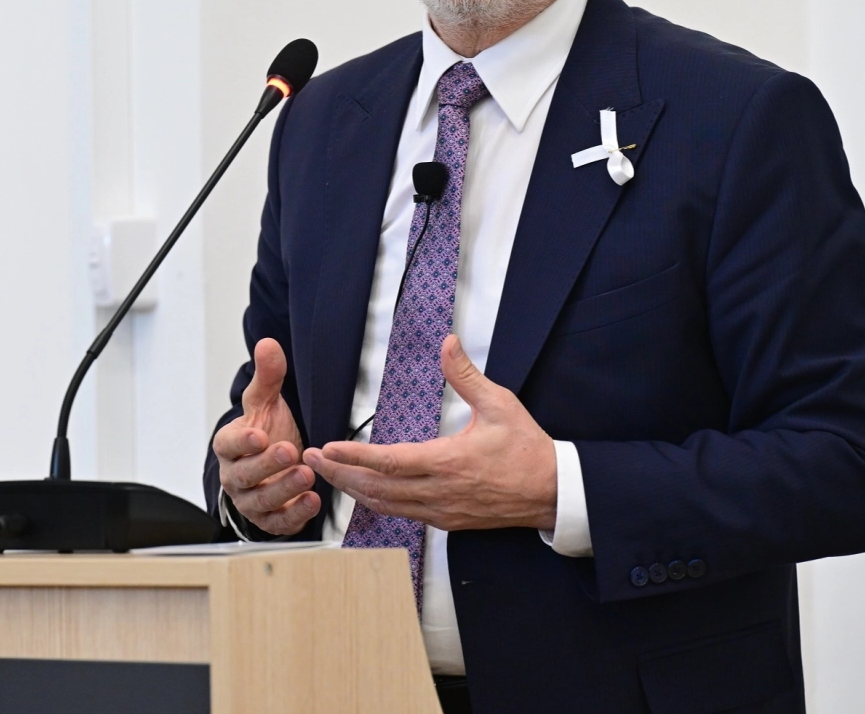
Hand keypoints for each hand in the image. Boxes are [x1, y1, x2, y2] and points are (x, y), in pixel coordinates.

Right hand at [212, 338, 319, 535]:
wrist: (275, 464)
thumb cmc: (266, 431)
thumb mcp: (267, 403)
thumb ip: (268, 376)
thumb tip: (268, 344)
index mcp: (229, 446)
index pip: (228, 445)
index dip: (242, 442)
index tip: (258, 435)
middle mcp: (235, 476)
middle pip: (244, 475)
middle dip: (266, 465)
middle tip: (290, 452)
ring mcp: (251, 500)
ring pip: (261, 500)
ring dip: (283, 489)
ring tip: (307, 475)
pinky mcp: (269, 518)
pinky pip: (278, 522)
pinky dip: (295, 515)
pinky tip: (313, 500)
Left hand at [303, 335, 556, 531]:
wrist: (553, 493)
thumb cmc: (527, 449)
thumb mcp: (500, 404)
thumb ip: (467, 375)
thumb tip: (448, 343)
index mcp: (448, 463)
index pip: (389, 462)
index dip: (354, 456)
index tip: (327, 447)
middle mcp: (438, 493)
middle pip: (376, 488)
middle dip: (340, 475)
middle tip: (311, 460)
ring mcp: (441, 511)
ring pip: (386, 505)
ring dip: (354, 491)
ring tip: (327, 474)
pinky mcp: (447, 521)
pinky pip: (402, 514)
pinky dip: (377, 503)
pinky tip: (363, 492)